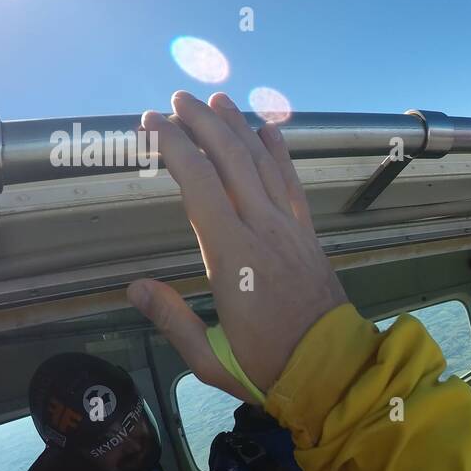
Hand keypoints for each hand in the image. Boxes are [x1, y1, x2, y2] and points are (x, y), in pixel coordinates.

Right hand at [127, 91, 348, 399]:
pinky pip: (293, 186)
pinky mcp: (309, 238)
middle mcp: (263, 230)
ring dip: (240, 129)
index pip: (198, 182)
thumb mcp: (209, 358)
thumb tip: (136, 287)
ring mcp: (290, 231)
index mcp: (232, 254)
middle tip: (178, 98)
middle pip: (231, 160)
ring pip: (264, 165)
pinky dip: (280, 154)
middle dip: (203, 123)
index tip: (150, 123)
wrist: (335, 372)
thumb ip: (172, 320)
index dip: (173, 145)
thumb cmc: (268, 368)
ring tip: (218, 101)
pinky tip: (271, 132)